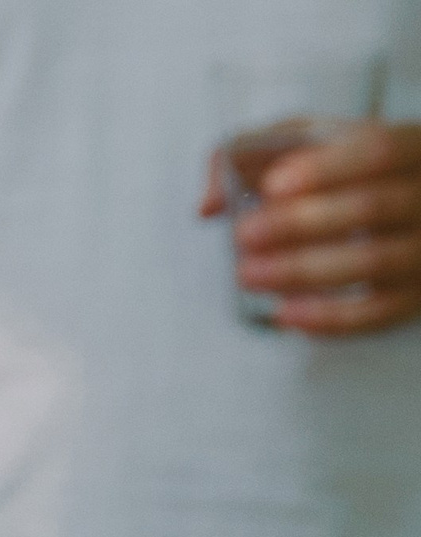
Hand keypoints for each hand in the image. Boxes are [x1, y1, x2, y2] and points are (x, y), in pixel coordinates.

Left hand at [208, 120, 420, 335]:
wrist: (406, 207)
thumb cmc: (346, 173)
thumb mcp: (312, 145)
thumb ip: (253, 154)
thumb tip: (208, 203)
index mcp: (411, 146)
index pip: (377, 151)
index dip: (324, 169)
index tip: (271, 186)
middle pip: (369, 208)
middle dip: (300, 224)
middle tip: (243, 236)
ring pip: (371, 263)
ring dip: (303, 271)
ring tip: (249, 274)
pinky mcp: (414, 298)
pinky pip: (375, 314)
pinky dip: (328, 318)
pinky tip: (284, 314)